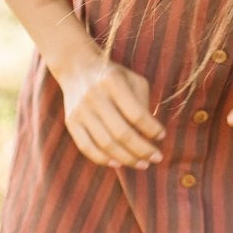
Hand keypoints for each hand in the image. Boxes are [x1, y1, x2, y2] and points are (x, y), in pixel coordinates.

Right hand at [59, 48, 164, 169]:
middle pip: (121, 133)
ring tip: (142, 164)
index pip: (136, 113)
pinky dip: (103, 159)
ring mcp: (80, 110)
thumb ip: (142, 102)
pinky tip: (118, 164)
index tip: (162, 136)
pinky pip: (87, 147)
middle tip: (157, 158)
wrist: (76, 68)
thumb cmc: (113, 76)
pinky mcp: (71, 122)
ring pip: (105, 144)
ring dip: (127, 159)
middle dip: (142, 150)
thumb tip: (149, 134)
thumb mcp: (132, 79)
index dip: (151, 128)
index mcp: (113, 81)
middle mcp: (94, 96)